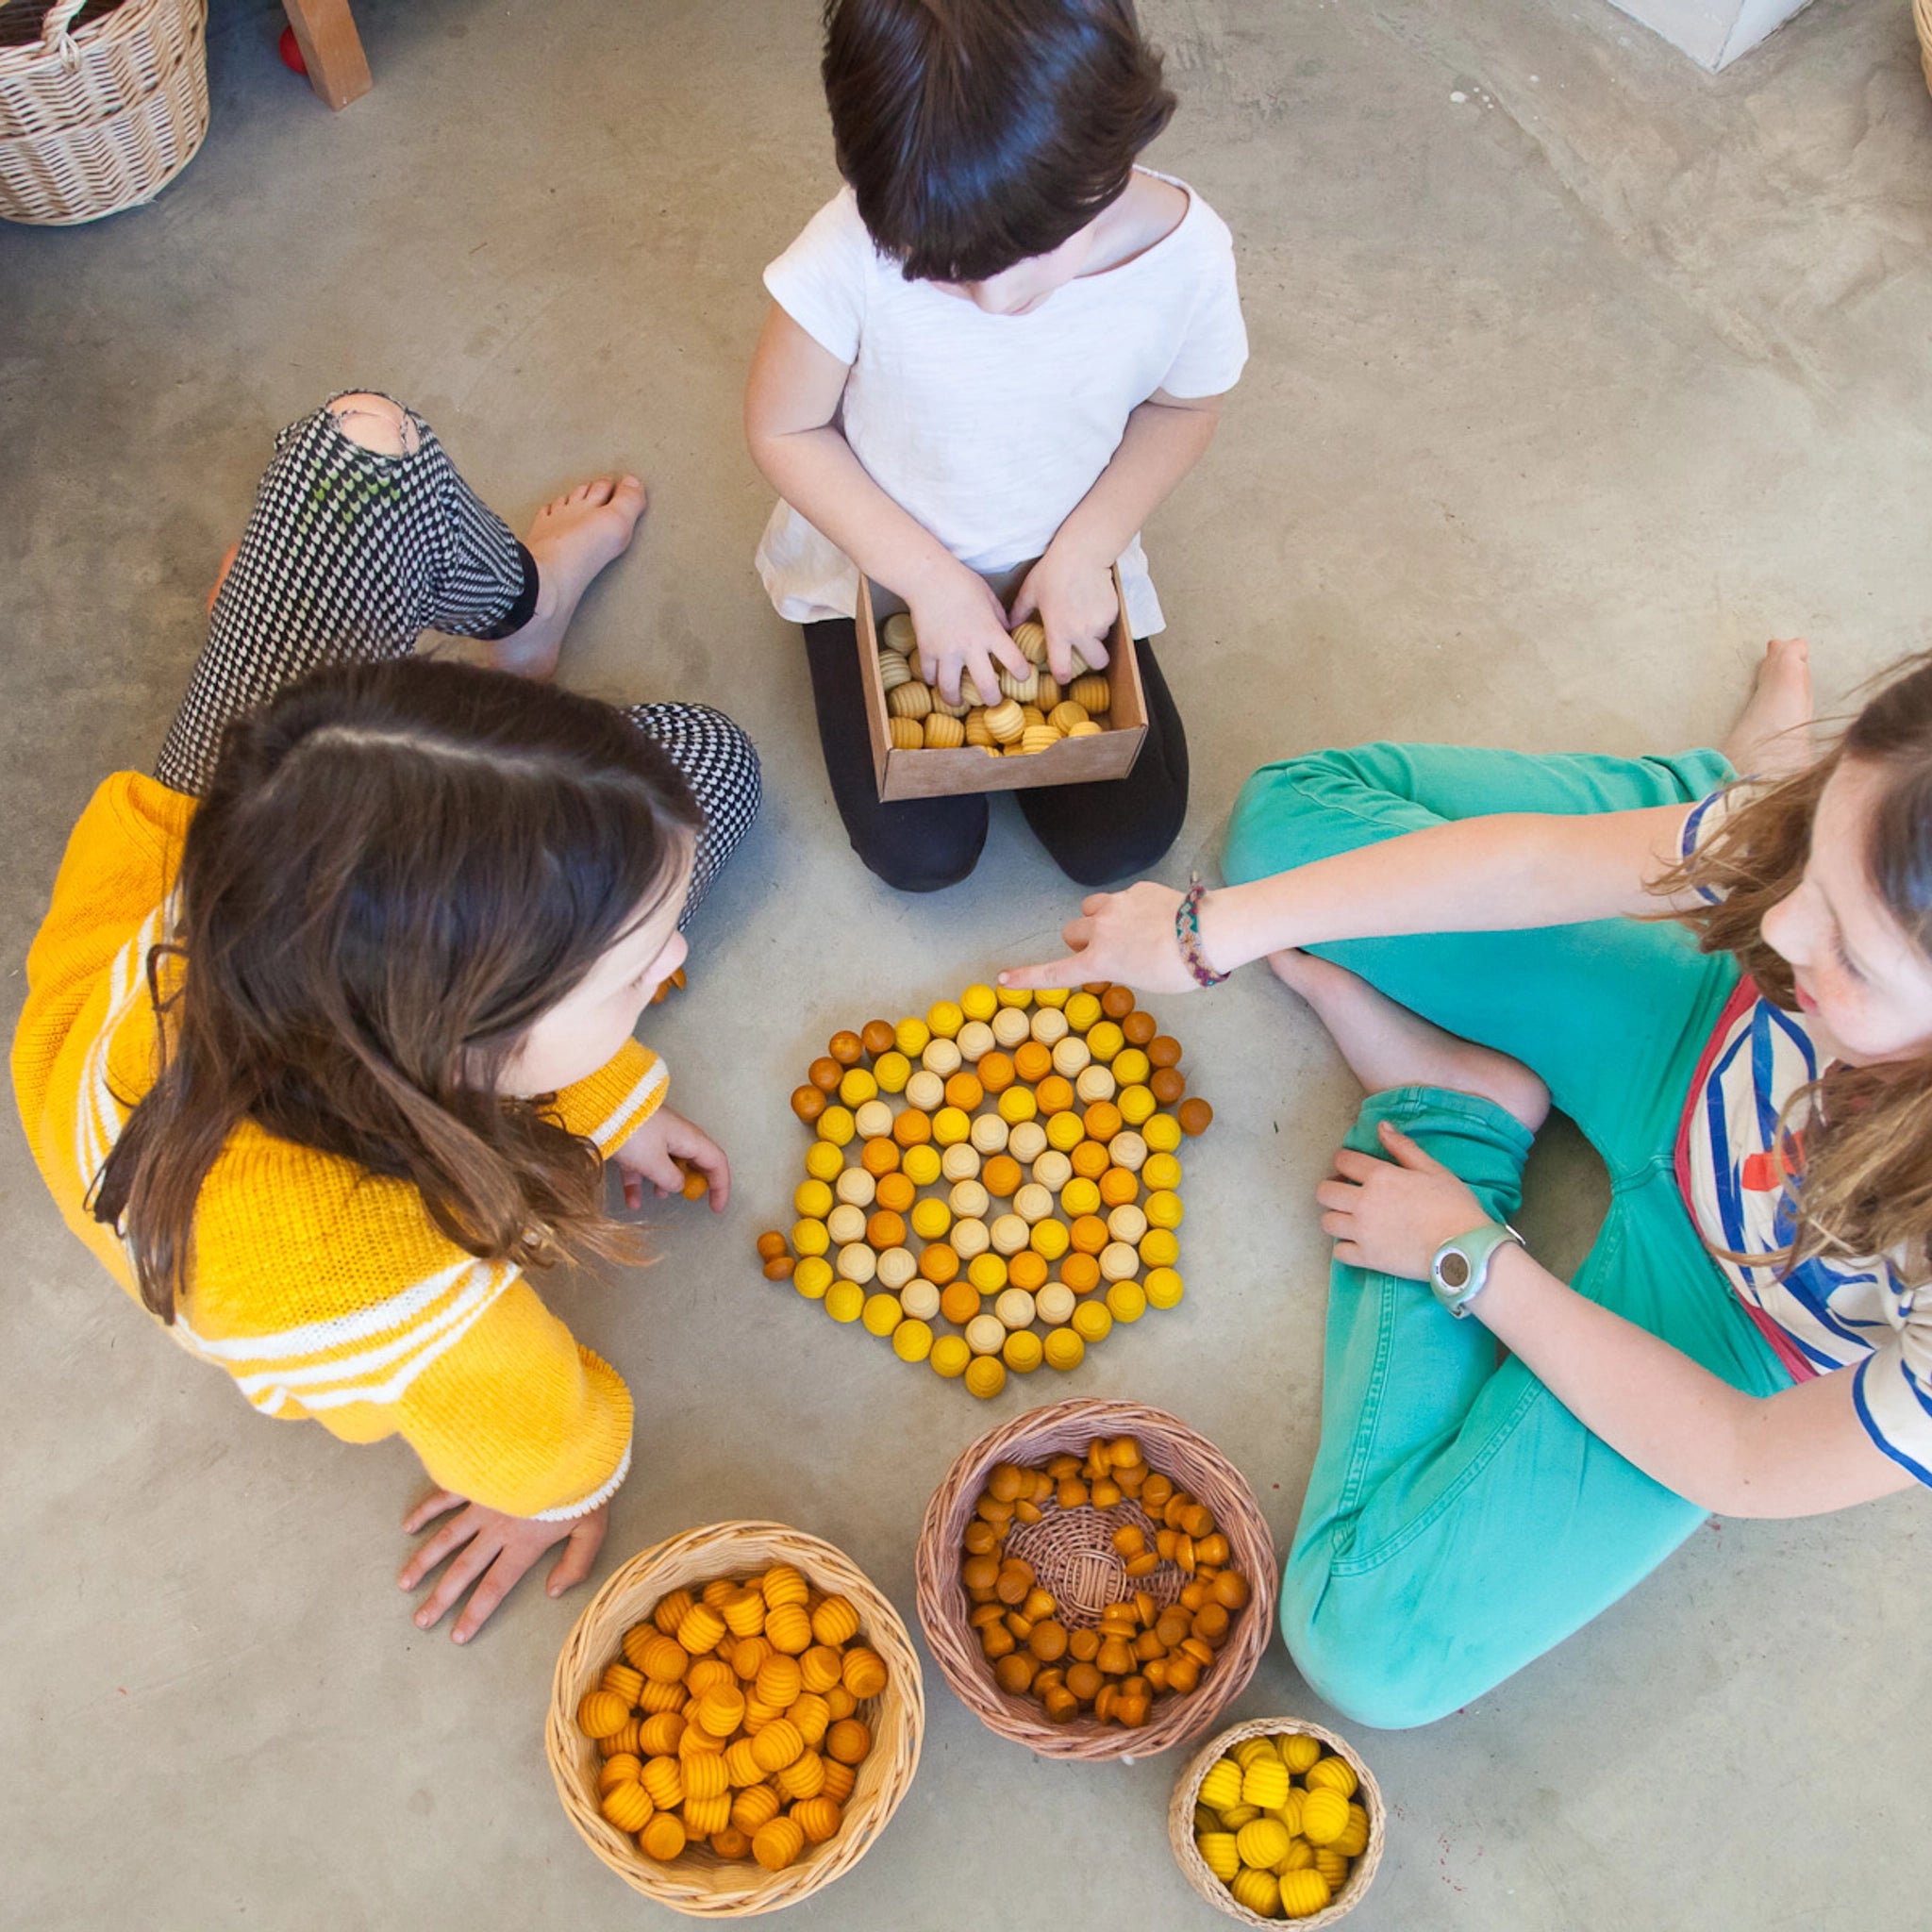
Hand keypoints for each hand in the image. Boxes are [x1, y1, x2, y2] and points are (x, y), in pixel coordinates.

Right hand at [398, 1489, 607, 1643]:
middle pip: (463, 1570)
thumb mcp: (592, 1529)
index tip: (456, 1635)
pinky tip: (409, 1525)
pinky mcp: (479, 1479)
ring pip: (447, 1537)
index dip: (475, 1613)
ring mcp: (484, 1503)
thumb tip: (552, 1592)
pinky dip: (426, 1510)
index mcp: (524, 1544)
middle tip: (420, 1621)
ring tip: (404, 1583)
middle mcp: (498, 1528)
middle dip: (440, 1598)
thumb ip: (575, 1565)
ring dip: (424, 1561)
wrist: (572, 1442)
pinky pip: (447, 1496)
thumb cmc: (587, 1486)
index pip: (494, 1587)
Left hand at [613, 1106, 729, 1211]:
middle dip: (694, 1182)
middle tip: (689, 1199)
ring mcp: (656, 1138)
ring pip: (668, 1164)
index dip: (720, 1186)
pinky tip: (632, 1202)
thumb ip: (670, 1178)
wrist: (601, 1109)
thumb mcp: (654, 1162)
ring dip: (665, 1182)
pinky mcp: (636, 1141)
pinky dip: (640, 1183)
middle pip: (695, 1162)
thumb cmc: (634, 1134)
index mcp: (690, 1138)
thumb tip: (679, 1186)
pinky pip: (643, 1165)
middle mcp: (677, 1136)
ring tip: (658, 1197)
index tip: (715, 1208)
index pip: (716, 1162)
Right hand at [904, 561, 1029, 707]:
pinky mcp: (927, 650)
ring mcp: (946, 651)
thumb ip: (999, 618)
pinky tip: (936, 680)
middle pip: (985, 686)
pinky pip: (929, 674)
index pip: (1014, 662)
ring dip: (955, 700)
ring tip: (958, 703)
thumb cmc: (961, 582)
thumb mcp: (989, 597)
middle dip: (992, 699)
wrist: (928, 576)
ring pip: (950, 688)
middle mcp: (970, 646)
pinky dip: (932, 679)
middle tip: (993, 702)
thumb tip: (1007, 630)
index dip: (1021, 674)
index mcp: (990, 632)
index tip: (1022, 677)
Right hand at [1000, 880, 1196, 993]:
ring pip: (1091, 910)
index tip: (1004, 978)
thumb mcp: (1144, 980)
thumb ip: (1120, 967)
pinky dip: (1130, 908)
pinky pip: (1121, 898)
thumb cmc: (1180, 969)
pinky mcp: (1136, 889)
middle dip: (1083, 941)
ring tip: (1129, 929)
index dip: (1027, 977)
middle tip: (1108, 950)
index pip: (1055, 972)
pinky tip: (1156, 917)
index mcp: (1101, 961)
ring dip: (1100, 920)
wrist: (1209, 933)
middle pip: (1071, 933)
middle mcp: (1101, 930)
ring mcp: (1117, 905)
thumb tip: (1118, 954)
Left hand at [1010, 541, 1114, 685]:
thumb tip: (1009, 626)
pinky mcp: (1112, 612)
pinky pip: (1108, 623)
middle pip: (1098, 663)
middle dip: (1094, 662)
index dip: (1063, 676)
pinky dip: (1101, 618)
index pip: (1063, 668)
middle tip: (1086, 652)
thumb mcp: (1030, 591)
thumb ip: (1019, 612)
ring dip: (1096, 636)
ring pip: (1102, 640)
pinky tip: (1091, 602)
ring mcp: (1100, 623)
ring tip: (1084, 617)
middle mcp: (1082, 632)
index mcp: (1059, 631)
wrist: (1082, 553)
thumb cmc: (1052, 571)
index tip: (1062, 676)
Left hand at [1315, 1120, 1487, 1279]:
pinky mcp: (1368, 1258)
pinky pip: (1339, 1252)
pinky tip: (1358, 1243)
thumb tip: (1381, 1127)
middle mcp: (1364, 1203)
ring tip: (1351, 1218)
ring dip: (1336, 1217)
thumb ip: (1403, 1148)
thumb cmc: (1454, 1206)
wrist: (1464, 1248)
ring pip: (1327, 1222)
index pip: (1343, 1161)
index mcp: (1380, 1177)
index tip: (1350, 1167)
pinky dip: (1345, 1247)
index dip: (1343, 1161)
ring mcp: (1363, 1232)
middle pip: (1325, 1192)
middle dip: (1331, 1189)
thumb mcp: (1432, 1169)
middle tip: (1346, 1193)